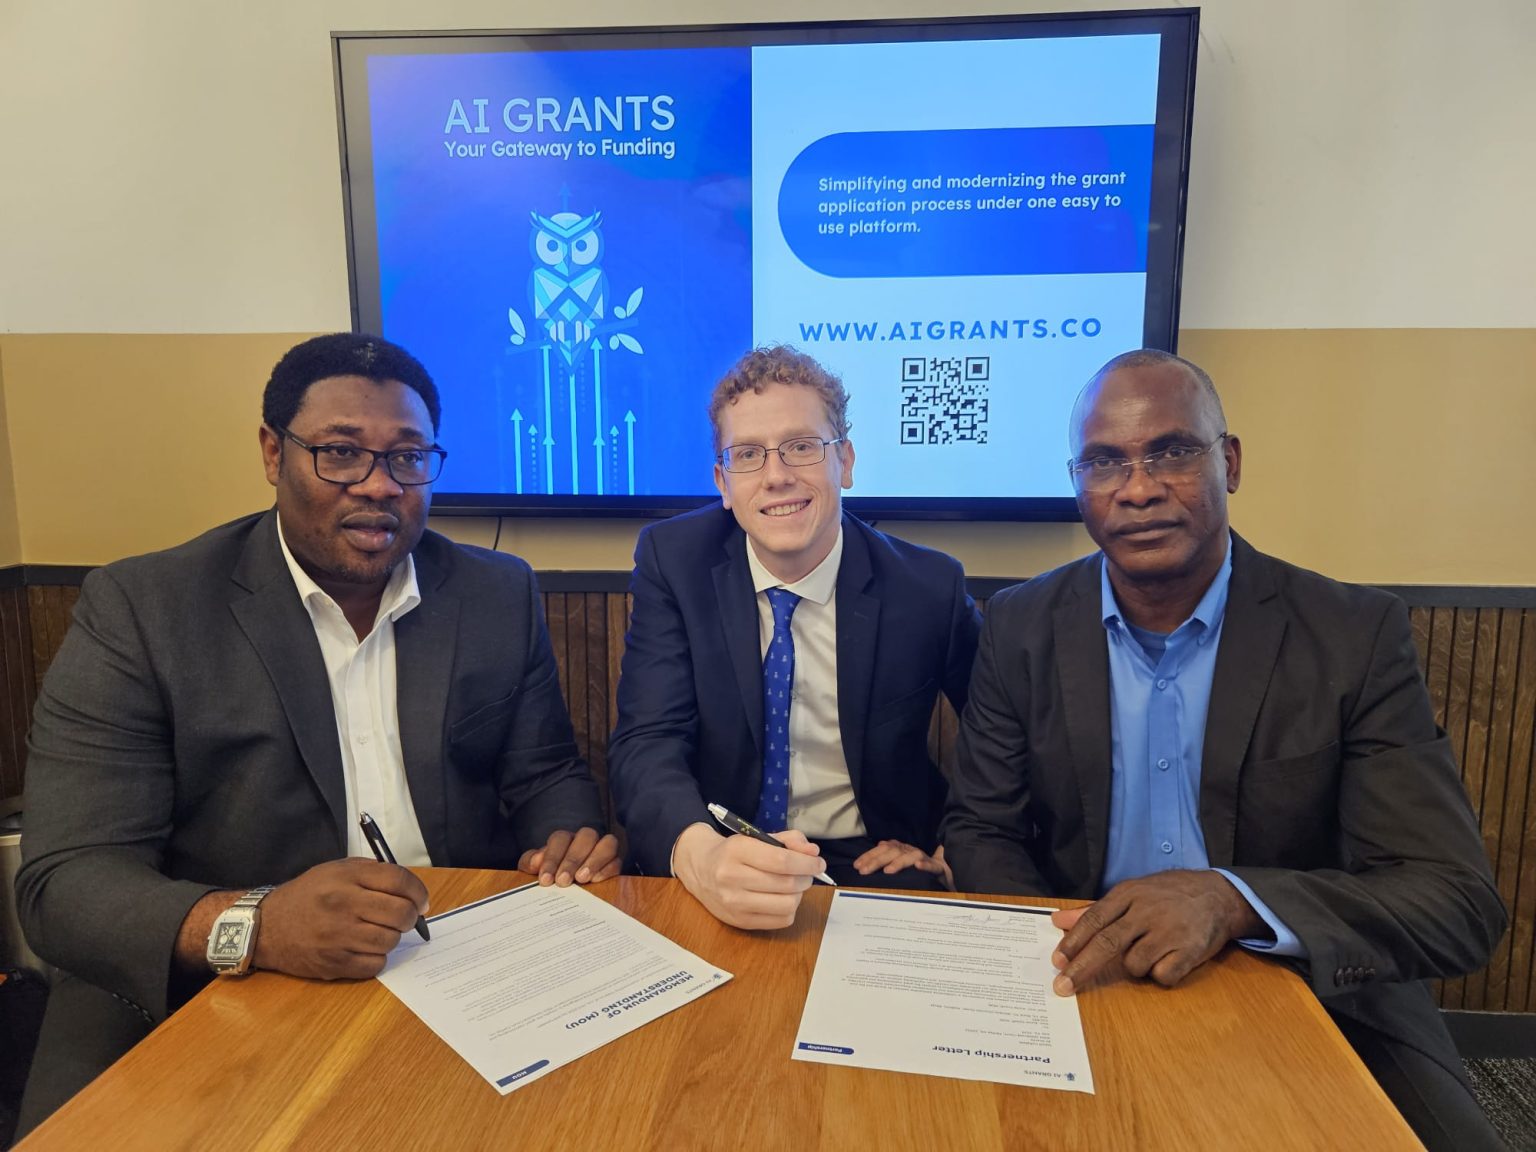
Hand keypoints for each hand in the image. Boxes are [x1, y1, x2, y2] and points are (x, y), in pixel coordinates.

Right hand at [255, 858, 429, 980]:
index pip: (400, 881)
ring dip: (392, 938)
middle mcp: (343, 905)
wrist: (267, 926)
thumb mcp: (337, 870)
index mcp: (346, 877)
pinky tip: (364, 948)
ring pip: (391, 941)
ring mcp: (337, 937)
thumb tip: (413, 893)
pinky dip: (377, 958)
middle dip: (410, 917)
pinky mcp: (333, 964)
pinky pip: (375, 965)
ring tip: (379, 932)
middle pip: (401, 914)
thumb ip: (374, 874)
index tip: (422, 901)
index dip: (419, 892)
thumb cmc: (308, 895)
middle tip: (404, 918)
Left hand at [518, 828, 621, 885]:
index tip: (545, 879)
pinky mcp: (615, 863)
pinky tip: (595, 881)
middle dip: (573, 859)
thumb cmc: (550, 875)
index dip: (552, 858)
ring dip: (594, 860)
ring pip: (608, 843)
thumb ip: (530, 862)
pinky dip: (607, 870)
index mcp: (564, 839)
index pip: (560, 839)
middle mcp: (585, 840)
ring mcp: (602, 850)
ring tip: (582, 879)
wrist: (565, 887)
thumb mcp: (535, 869)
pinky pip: (617, 861)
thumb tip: (536, 861)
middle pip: (586, 836)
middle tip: (563, 881)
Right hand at [672, 823, 825, 929]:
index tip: (818, 863)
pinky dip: (789, 910)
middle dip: (806, 878)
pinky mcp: (739, 921)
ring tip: (794, 886)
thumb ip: (788, 841)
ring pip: (786, 905)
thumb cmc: (733, 852)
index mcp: (737, 850)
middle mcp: (732, 878)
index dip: (807, 863)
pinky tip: (783, 899)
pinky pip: (780, 921)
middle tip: (807, 873)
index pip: (782, 861)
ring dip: (799, 895)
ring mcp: (734, 903)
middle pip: (787, 884)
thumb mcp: (757, 837)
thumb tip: (813, 853)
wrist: (700, 868)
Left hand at [852, 840, 950, 886]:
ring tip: (888, 871)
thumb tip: (863, 865)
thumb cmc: (914, 869)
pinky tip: (918, 867)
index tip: (857, 866)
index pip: (881, 849)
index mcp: (899, 849)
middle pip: (892, 851)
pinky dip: (925, 866)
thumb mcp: (897, 864)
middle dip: (877, 860)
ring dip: (899, 862)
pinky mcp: (937, 867)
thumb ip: (883, 862)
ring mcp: (923, 858)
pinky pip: (932, 865)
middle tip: (864, 871)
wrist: (942, 870)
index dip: (869, 856)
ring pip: (910, 857)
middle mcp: (909, 850)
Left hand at [1049, 870, 1262, 995]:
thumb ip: (1093, 910)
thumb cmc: (1167, 896)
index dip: (1073, 942)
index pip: (1093, 920)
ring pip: (1134, 964)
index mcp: (1128, 894)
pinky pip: (1162, 976)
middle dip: (1081, 968)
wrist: (1218, 895)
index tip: (1057, 961)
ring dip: (1135, 966)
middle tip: (1062, 986)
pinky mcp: (1189, 951)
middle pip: (1106, 943)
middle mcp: (1146, 911)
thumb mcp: (1131, 894)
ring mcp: (1168, 931)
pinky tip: (1170, 958)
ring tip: (1151, 950)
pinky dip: (1161, 974)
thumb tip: (1057, 921)